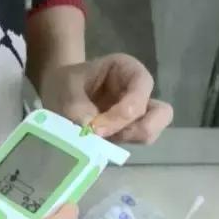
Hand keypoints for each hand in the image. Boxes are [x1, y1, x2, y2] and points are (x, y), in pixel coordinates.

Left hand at [40, 54, 172, 143]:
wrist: (57, 96)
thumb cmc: (65, 83)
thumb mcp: (66, 88)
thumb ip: (76, 106)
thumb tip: (91, 129)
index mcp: (128, 70)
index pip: (142, 87)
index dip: (125, 111)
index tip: (96, 127)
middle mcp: (139, 93)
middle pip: (161, 114)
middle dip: (138, 129)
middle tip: (106, 135)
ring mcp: (136, 115)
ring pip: (150, 133)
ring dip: (127, 140)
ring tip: (97, 139)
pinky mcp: (127, 133)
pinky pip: (133, 144)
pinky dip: (116, 148)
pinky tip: (94, 145)